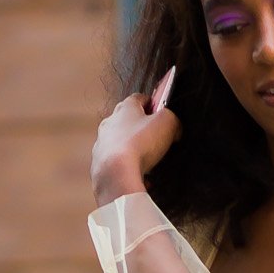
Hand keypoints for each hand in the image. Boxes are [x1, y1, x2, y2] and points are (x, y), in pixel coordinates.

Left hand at [91, 68, 179, 201]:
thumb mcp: (167, 123)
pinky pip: (114, 163)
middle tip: (154, 136)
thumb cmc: (140, 144)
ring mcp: (102, 143)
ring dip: (130, 146)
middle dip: (139, 126)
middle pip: (126, 119)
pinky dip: (125, 166)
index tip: (160, 110)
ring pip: (118, 141)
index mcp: (125, 108)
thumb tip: (174, 126)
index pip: (138, 98)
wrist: (117, 173)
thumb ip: (172, 118)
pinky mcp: (99, 163)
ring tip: (145, 158)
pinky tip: (137, 174)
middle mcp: (110, 122)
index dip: (151, 103)